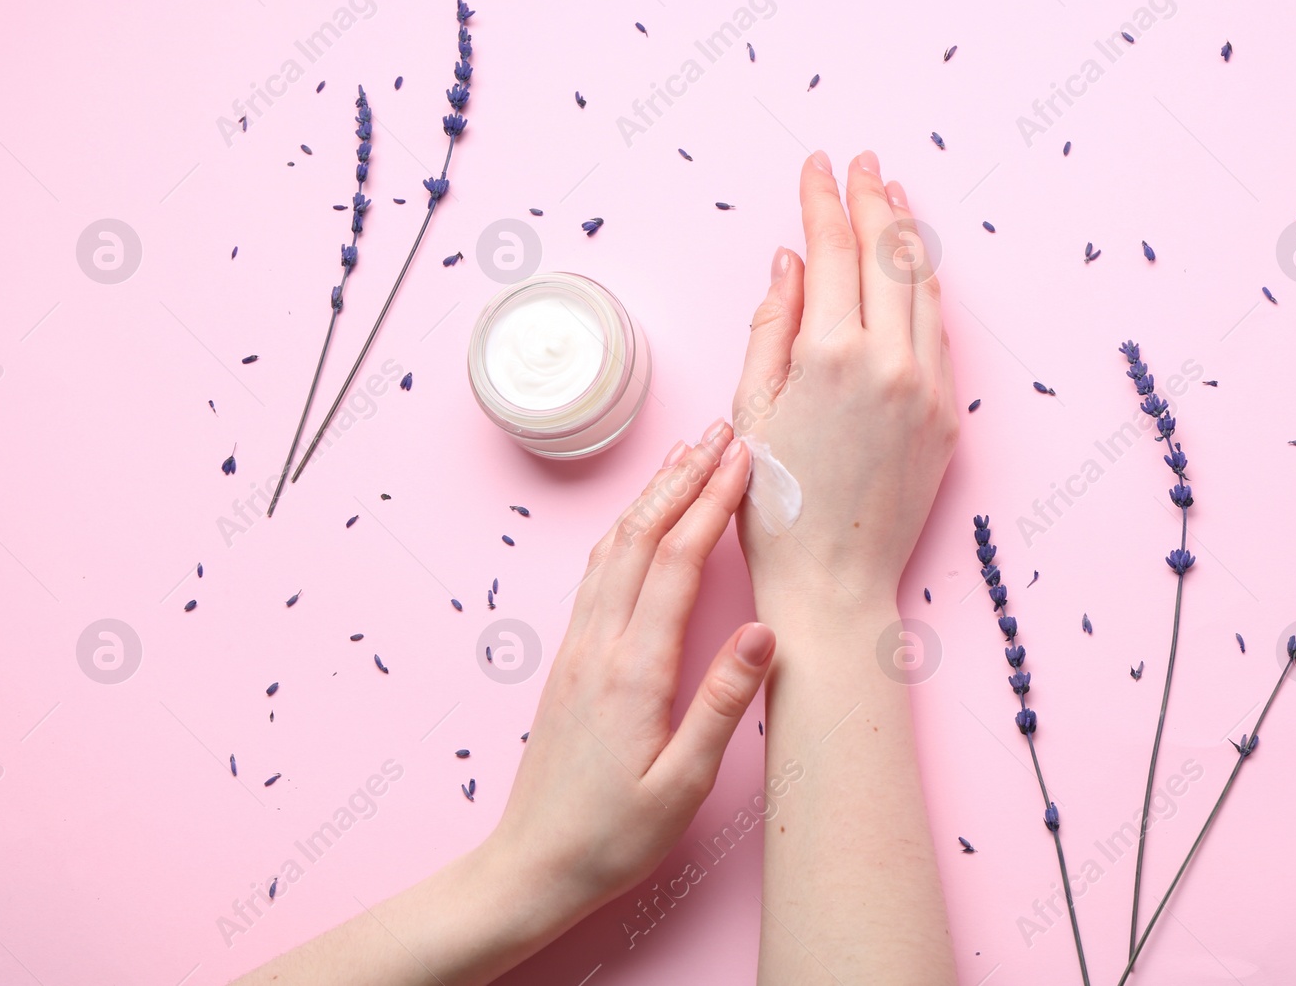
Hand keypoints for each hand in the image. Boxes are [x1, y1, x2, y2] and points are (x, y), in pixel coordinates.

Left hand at [487, 421, 772, 925]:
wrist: (531, 866)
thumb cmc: (611, 836)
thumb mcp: (680, 785)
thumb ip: (721, 705)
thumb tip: (764, 631)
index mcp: (633, 670)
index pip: (676, 562)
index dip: (712, 503)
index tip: (744, 458)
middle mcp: (599, 645)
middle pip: (640, 536)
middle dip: (683, 477)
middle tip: (721, 430)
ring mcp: (578, 648)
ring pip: (613, 547)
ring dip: (652, 495)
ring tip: (688, 456)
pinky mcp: (571, 659)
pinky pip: (598, 573)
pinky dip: (627, 530)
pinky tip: (642, 520)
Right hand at [732, 150, 958, 621]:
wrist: (832, 584)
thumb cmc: (773, 507)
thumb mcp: (750, 410)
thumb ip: (771, 325)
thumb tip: (791, 260)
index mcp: (831, 354)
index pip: (831, 248)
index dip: (822, 198)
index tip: (816, 165)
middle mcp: (890, 360)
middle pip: (887, 252)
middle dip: (872, 198)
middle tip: (860, 162)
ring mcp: (929, 387)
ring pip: (924, 285)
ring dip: (907, 234)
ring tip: (892, 197)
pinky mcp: (949, 415)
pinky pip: (939, 332)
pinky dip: (923, 289)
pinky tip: (911, 272)